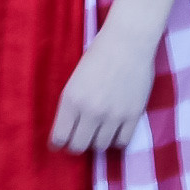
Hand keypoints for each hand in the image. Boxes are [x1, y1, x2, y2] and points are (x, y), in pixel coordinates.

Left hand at [50, 24, 155, 152]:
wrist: (128, 43)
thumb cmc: (98, 55)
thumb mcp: (75, 79)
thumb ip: (71, 104)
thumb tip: (68, 127)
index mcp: (71, 99)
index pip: (60, 136)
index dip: (57, 143)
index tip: (58, 145)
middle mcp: (90, 111)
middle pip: (79, 146)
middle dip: (76, 146)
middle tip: (78, 139)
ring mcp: (113, 115)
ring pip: (100, 146)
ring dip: (97, 141)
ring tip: (97, 132)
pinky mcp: (132, 116)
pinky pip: (122, 142)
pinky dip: (116, 140)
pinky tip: (114, 131)